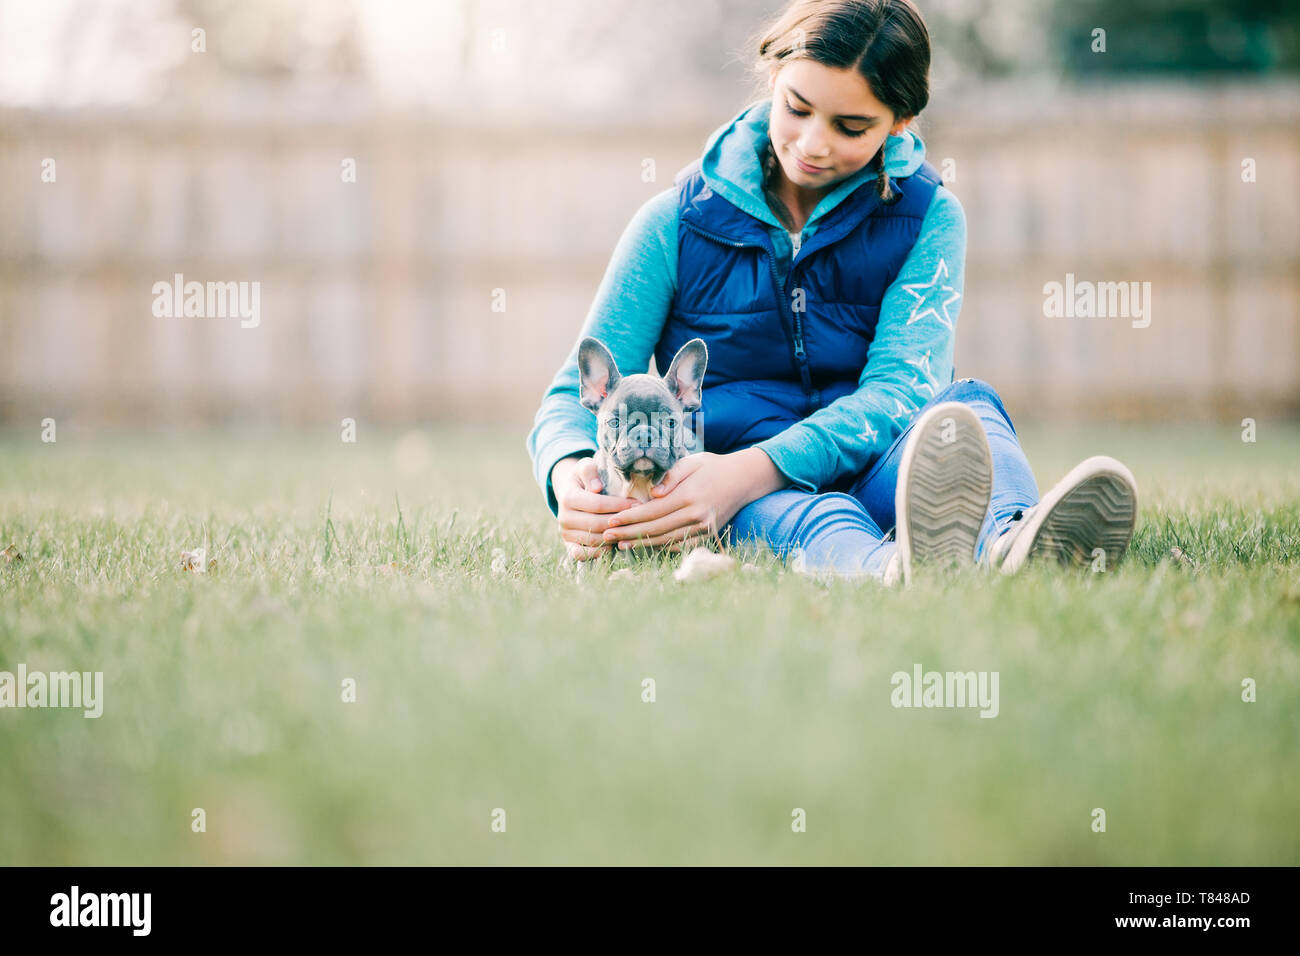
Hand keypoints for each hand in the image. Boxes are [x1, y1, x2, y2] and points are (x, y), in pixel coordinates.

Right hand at [553, 455, 640, 560]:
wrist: (570, 492)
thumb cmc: (585, 478)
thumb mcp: (586, 467)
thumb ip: (590, 471)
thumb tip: (596, 488)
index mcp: (568, 497)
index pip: (597, 504)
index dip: (619, 505)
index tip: (637, 504)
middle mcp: (563, 517)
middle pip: (597, 524)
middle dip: (620, 522)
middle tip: (638, 518)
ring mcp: (565, 533)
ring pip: (594, 540)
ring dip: (614, 537)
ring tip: (630, 530)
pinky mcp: (568, 546)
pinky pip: (582, 555)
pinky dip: (598, 552)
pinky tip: (613, 544)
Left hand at [601, 449, 779, 552]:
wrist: (745, 479)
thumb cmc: (713, 466)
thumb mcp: (691, 462)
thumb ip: (670, 477)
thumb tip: (652, 494)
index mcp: (689, 496)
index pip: (652, 511)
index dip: (629, 518)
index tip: (611, 521)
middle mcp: (696, 515)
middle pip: (656, 529)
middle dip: (629, 534)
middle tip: (607, 537)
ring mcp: (704, 528)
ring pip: (667, 541)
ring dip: (642, 544)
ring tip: (620, 545)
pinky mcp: (708, 535)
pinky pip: (681, 546)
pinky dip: (662, 548)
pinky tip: (645, 546)